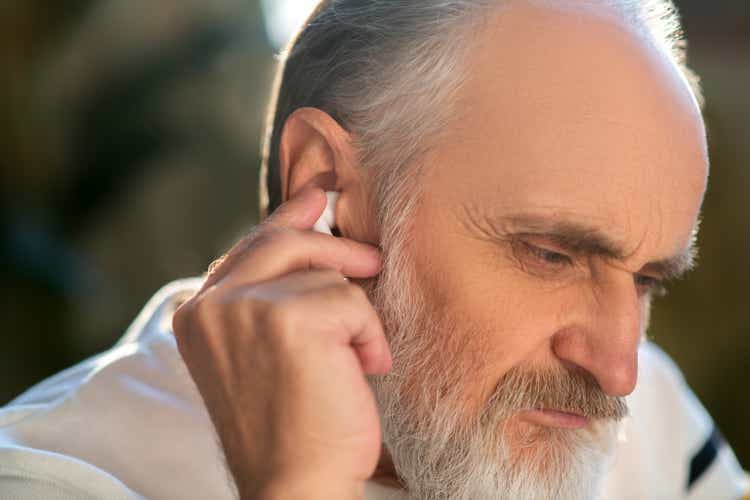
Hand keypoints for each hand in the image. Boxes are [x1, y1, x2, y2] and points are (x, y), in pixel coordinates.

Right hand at [172, 187, 390, 499]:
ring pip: (328, 276)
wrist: (295, 485)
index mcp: (197, 314)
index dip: (288, 219)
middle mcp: (211, 305)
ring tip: (351, 363)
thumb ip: (271, 292)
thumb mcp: (263, 351)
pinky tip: (361, 372)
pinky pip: (353, 302)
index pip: (247, 248)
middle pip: (284, 241)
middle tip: (372, 262)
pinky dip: (370, 336)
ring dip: (355, 318)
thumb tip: (310, 218)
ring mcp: (245, 309)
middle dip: (336, 250)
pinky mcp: (288, 319)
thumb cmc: (290, 425)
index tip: (316, 195)